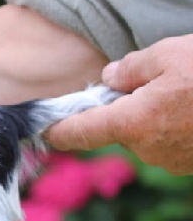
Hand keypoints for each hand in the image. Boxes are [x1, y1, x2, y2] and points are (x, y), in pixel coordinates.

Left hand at [46, 35, 192, 174]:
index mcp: (132, 123)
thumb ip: (130, 68)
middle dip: (124, 108)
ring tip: (181, 92)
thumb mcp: (168, 56)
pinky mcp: (190, 165)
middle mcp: (146, 149)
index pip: (80, 132)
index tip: (42, 130)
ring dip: (152, 117)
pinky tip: (192, 108)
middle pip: (118, 128)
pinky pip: (169, 143)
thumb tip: (108, 78)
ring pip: (146, 135)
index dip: (58, 131)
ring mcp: (171, 160)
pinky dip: (174, 127)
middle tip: (150, 82)